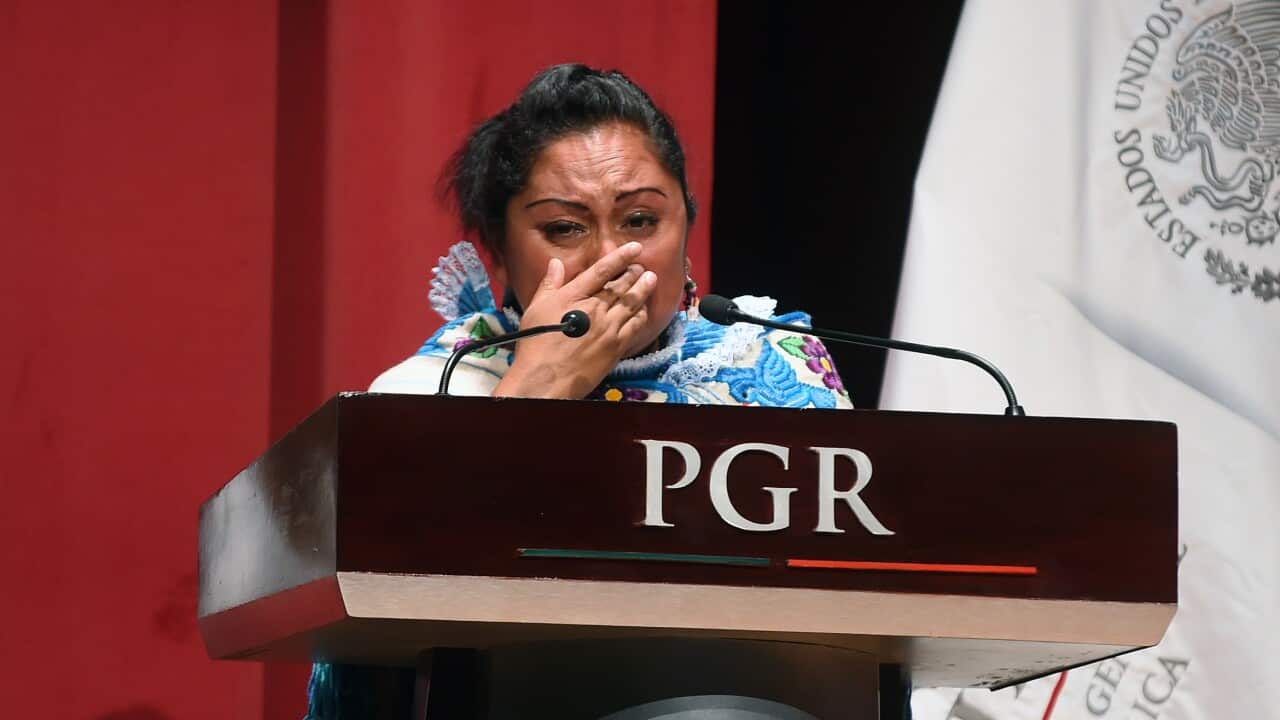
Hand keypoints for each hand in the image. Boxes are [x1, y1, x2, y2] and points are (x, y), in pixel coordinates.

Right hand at [493, 242, 656, 398]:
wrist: (545, 379)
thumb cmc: (536, 344)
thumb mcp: (536, 308)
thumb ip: (550, 284)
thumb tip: (556, 264)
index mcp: (574, 296)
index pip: (602, 270)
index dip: (621, 256)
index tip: (634, 248)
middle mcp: (595, 309)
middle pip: (621, 286)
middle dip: (634, 273)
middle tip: (641, 266)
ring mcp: (608, 329)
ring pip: (632, 303)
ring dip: (643, 290)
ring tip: (650, 279)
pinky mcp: (615, 347)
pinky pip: (635, 326)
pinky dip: (642, 315)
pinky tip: (643, 309)